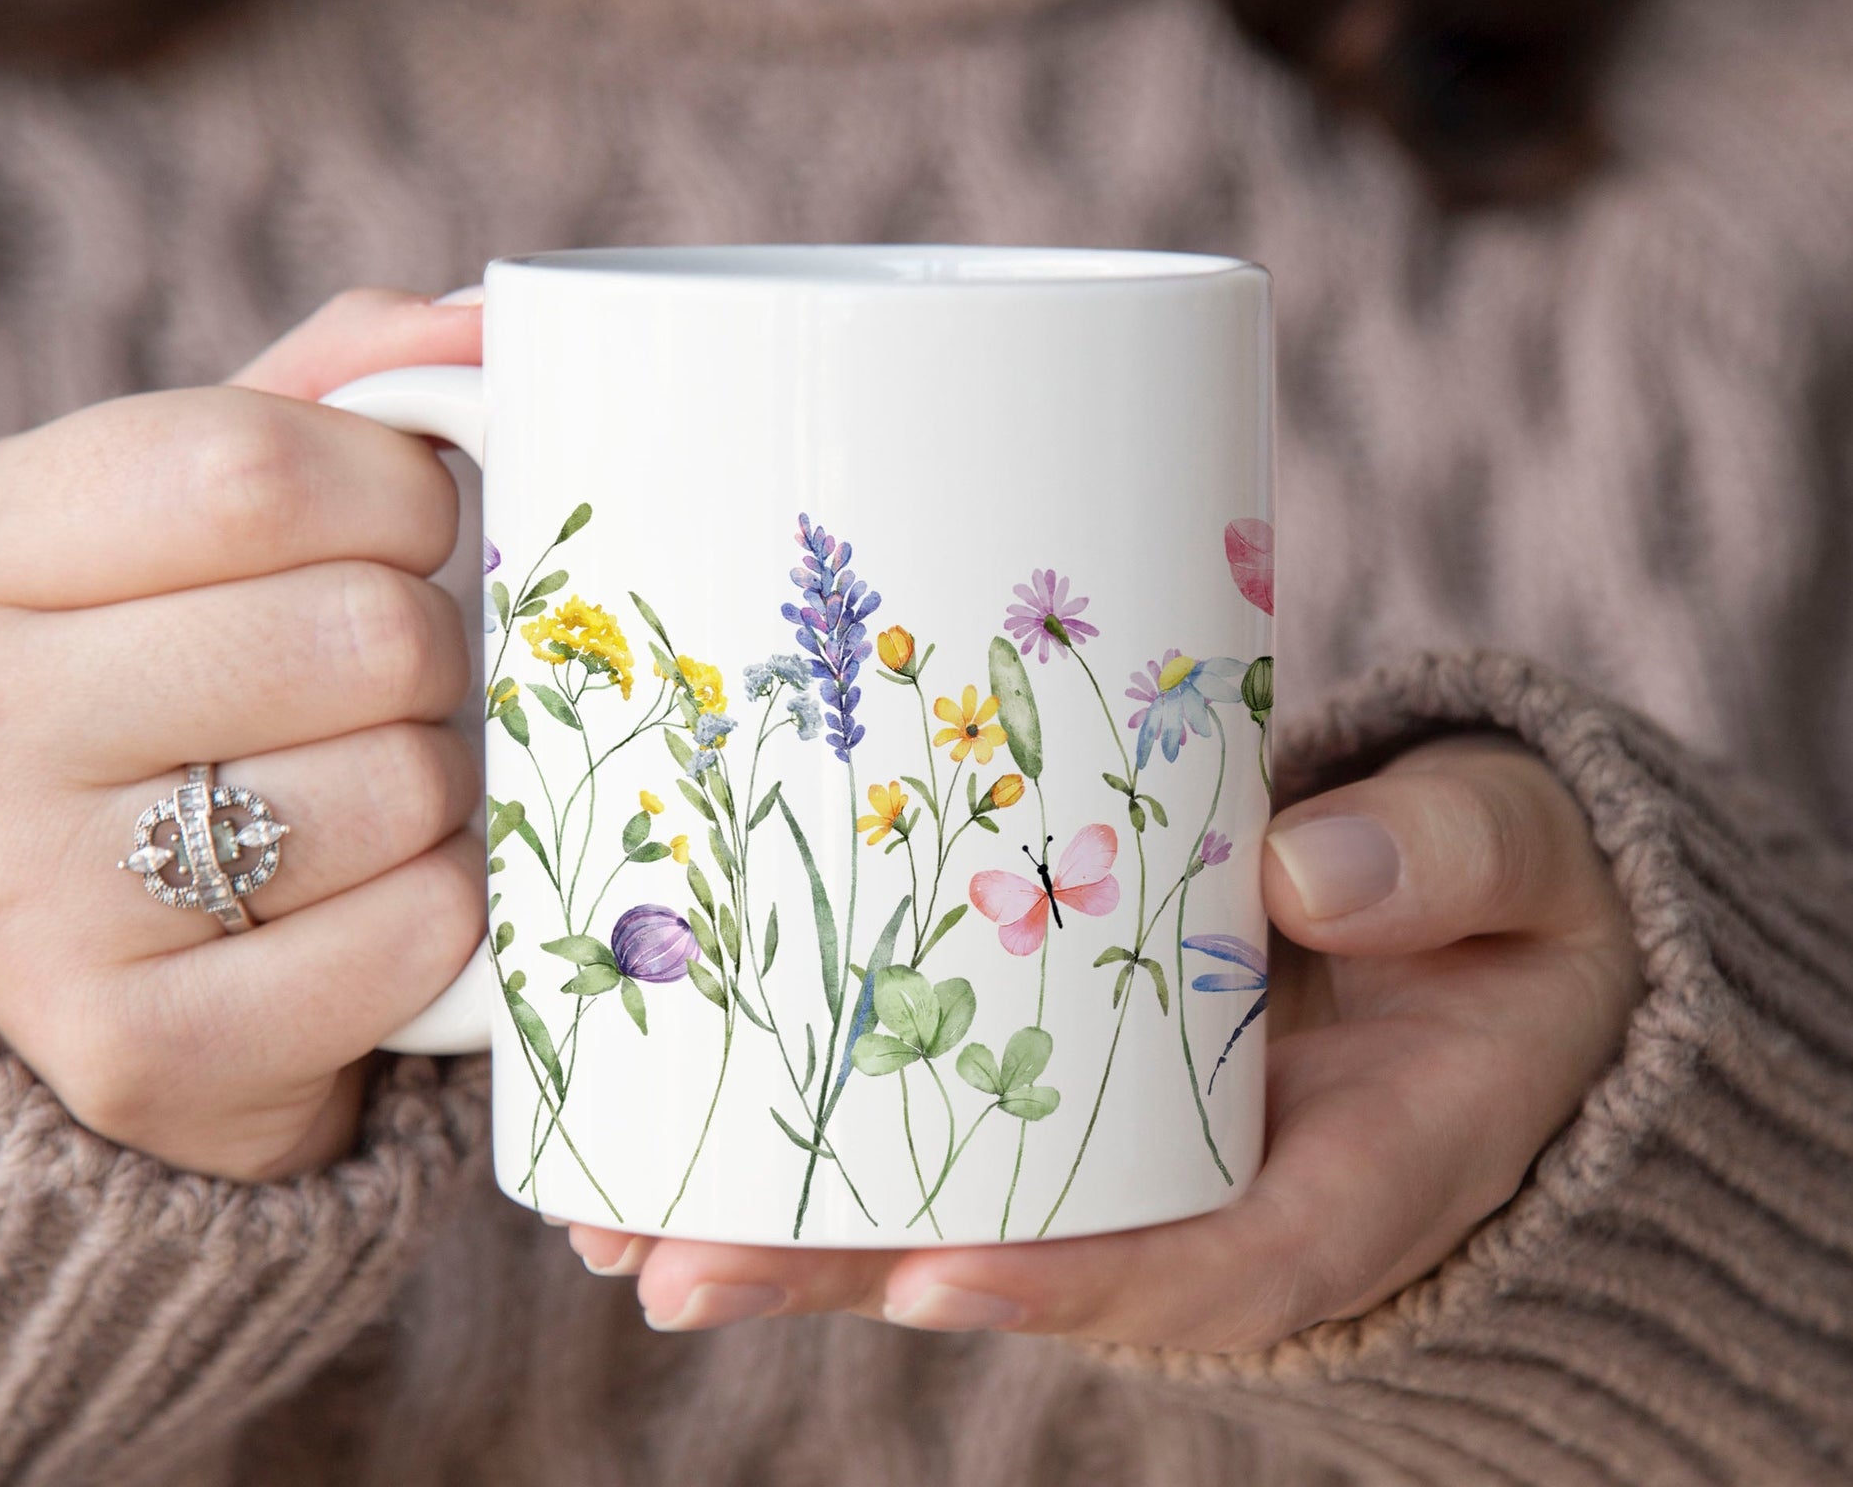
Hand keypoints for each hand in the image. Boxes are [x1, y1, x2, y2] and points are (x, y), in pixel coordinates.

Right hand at [0, 289, 487, 1180]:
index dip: (402, 492)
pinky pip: (417, 935)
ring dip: (445, 786)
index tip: (417, 528)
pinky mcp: (138, 1052)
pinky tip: (380, 900)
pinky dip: (451, 911)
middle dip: (433, 650)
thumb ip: (322, 399)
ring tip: (372, 792)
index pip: (251, 471)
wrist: (90, 953)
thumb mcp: (184, 522)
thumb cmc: (162, 691)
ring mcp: (30, 907)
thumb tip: (486, 323)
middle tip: (394, 682)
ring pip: (401, 786)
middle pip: (357, 633)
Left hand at [567, 738, 1644, 1343]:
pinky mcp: (1074, 1093)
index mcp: (1350, 1171)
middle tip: (677, 1270)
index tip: (935, 1277)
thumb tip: (1301, 870)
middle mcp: (1212, 1191)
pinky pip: (943, 1136)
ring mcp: (1131, 1151)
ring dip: (789, 1234)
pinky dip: (816, 1142)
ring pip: (953, 1215)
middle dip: (852, 1276)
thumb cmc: (1509, 903)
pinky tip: (676, 1131)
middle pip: (1028, 1261)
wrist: (1482, 930)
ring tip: (619, 1230)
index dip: (1076, 1281)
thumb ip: (1451, 861)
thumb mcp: (1524, 863)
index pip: (1214, 1259)